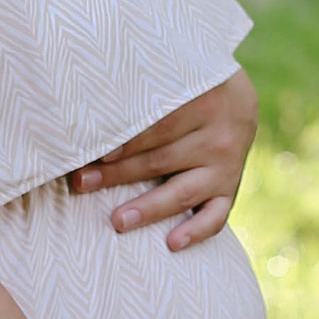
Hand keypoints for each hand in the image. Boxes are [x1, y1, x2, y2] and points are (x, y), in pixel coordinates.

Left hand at [70, 67, 258, 249]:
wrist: (236, 99)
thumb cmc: (188, 85)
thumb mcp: (177, 74)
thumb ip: (145, 84)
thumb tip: (90, 96)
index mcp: (203, 102)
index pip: (160, 126)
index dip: (127, 141)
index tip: (95, 151)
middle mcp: (217, 137)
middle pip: (162, 160)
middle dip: (118, 174)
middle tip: (82, 183)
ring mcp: (226, 166)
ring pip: (183, 192)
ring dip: (149, 208)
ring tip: (118, 220)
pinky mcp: (229, 189)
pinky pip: (216, 216)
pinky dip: (196, 232)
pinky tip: (173, 243)